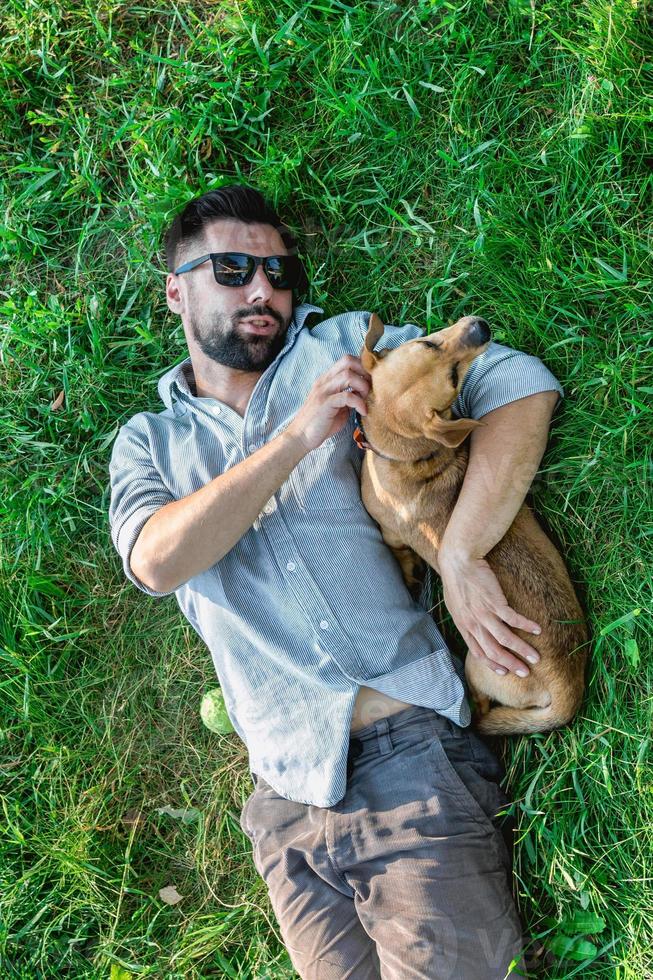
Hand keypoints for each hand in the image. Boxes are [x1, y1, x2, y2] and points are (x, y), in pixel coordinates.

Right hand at [286, 355, 370, 451]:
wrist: (300, 437)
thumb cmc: (320, 424)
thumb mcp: (338, 407)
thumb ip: (349, 398)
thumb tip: (365, 395)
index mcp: (327, 380)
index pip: (346, 360)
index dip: (362, 367)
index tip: (372, 381)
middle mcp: (324, 381)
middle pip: (347, 361)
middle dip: (364, 372)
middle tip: (372, 387)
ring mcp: (323, 391)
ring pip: (348, 375)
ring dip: (363, 386)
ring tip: (367, 399)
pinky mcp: (324, 403)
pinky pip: (347, 396)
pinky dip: (359, 403)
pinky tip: (363, 412)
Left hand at [439, 553, 540, 674]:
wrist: (458, 561)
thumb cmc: (456, 580)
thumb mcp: (455, 605)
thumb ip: (464, 619)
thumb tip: (471, 627)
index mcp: (463, 626)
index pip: (478, 652)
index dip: (492, 664)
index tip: (504, 672)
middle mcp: (473, 624)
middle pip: (494, 651)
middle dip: (511, 664)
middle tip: (525, 672)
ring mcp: (484, 614)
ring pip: (505, 639)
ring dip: (522, 650)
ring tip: (536, 658)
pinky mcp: (495, 602)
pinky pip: (513, 619)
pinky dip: (526, 626)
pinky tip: (537, 630)